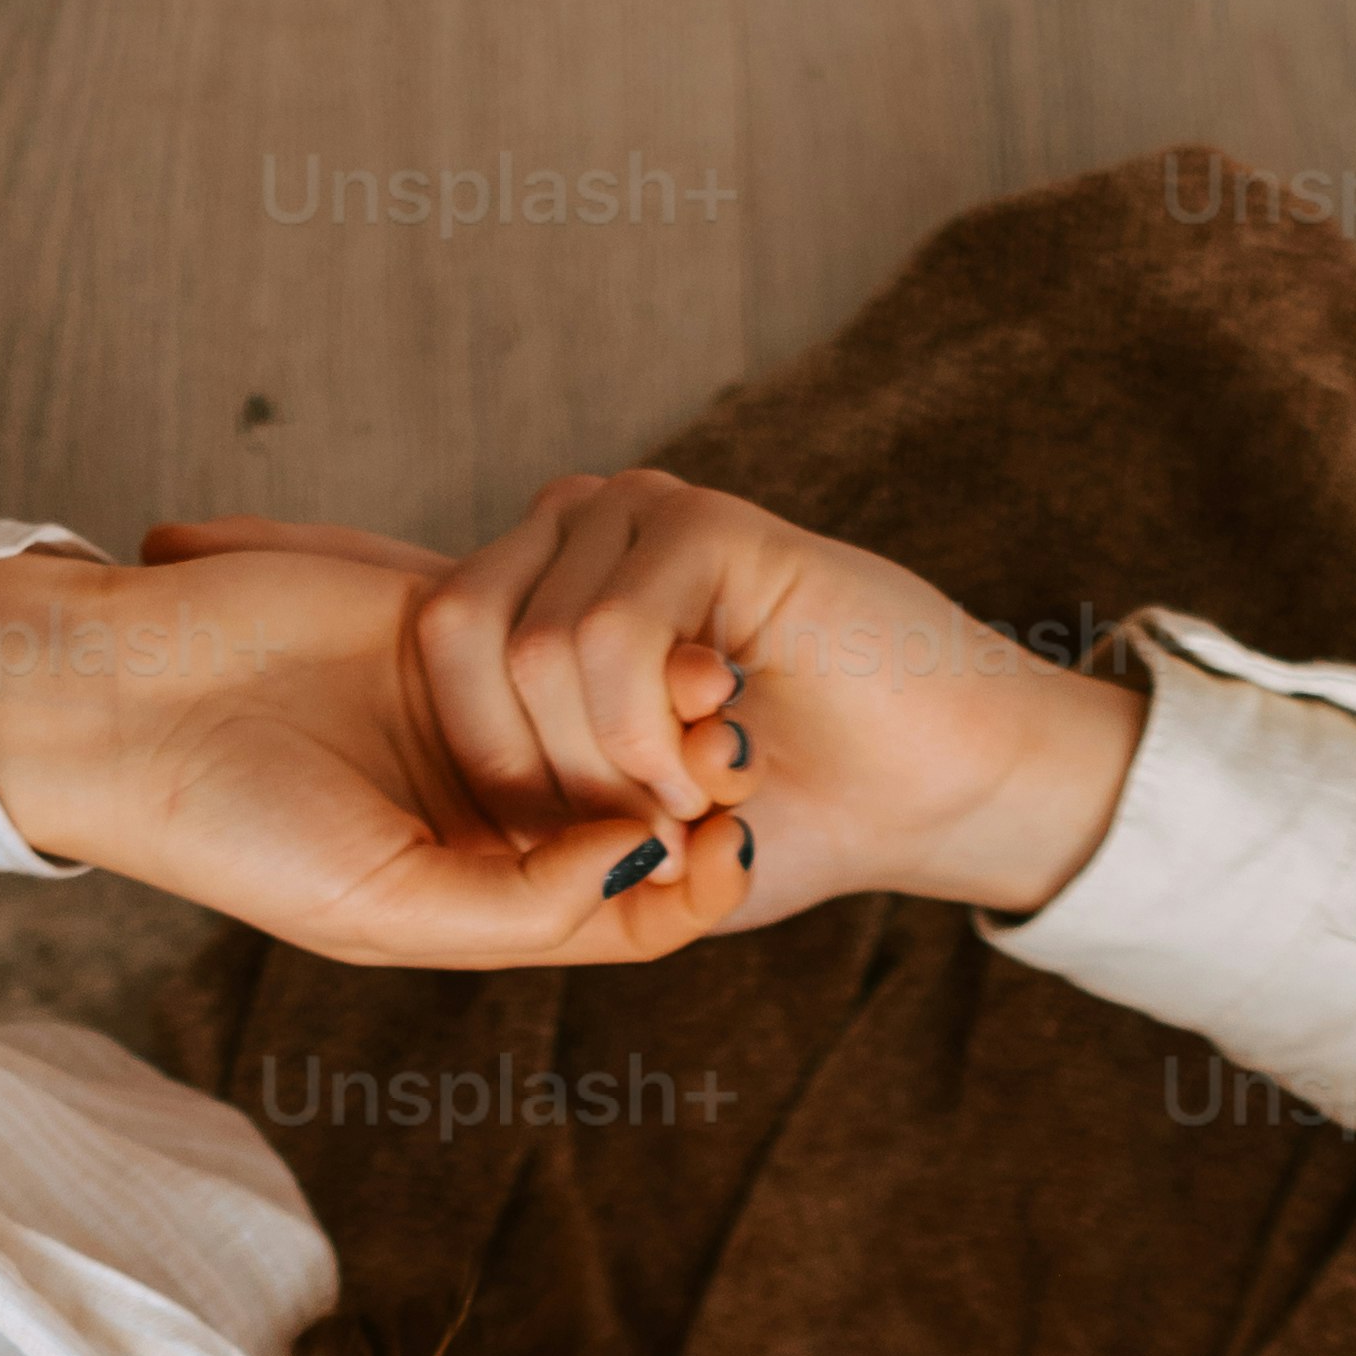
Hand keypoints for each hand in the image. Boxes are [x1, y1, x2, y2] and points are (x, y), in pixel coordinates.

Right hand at [0, 534, 751, 965]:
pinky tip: (658, 630)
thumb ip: (517, 907)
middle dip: (688, 792)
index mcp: (473, 902)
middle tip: (738, 758)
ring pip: (598, 721)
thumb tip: (641, 864)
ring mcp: (468, 719)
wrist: (120, 703)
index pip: (613, 912)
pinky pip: (549, 628)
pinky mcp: (445, 623)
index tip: (732, 852)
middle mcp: (482, 817)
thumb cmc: (232, 829)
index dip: (685, 892)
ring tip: (713, 695)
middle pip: (621, 813)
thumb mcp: (383, 905)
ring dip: (660, 711)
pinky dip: (602, 633)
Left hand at [378, 467, 1149, 936]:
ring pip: (534, 649)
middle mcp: (578, 534)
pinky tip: (717, 770)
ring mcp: (640, 518)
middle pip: (462, 643)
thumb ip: (530, 812)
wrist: (933, 791)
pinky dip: (648, 737)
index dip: (491, 769)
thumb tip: (422, 799)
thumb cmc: (790, 816)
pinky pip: (609, 636)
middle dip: (541, 777)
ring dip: (610, 767)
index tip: (589, 837)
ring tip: (697, 801)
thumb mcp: (628, 833)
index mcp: (542, 591)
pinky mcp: (710, 525)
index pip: (436, 649)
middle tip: (646, 831)